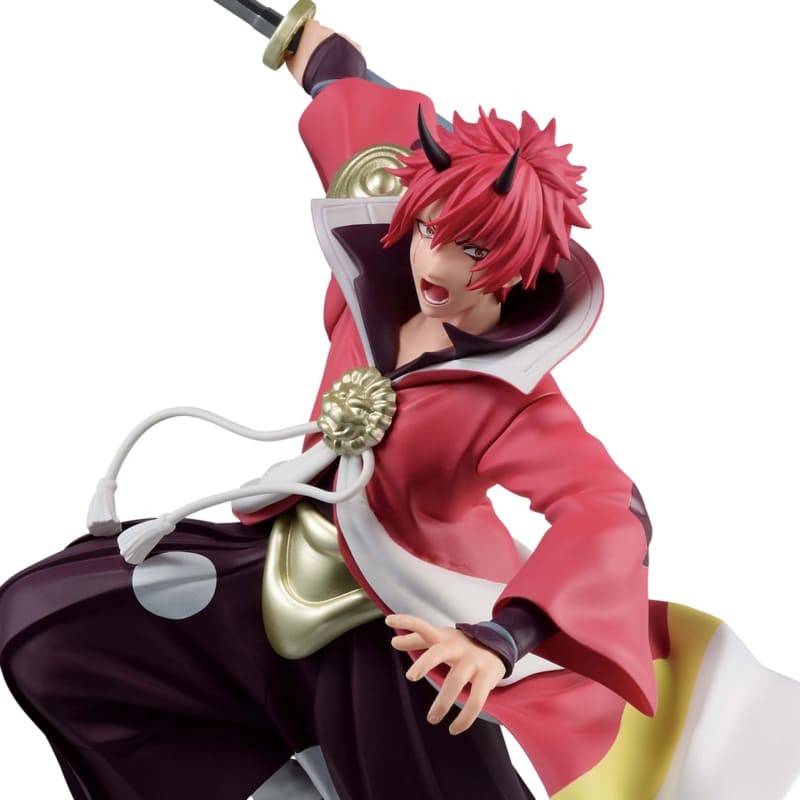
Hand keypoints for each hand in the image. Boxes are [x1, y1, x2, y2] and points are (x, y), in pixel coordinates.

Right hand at [285, 20, 361, 84]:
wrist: (333, 86)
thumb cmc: (313, 75)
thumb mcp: (293, 66)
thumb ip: (291, 55)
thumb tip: (290, 54)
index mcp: (312, 30)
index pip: (309, 27)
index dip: (308, 38)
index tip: (308, 47)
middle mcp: (329, 31)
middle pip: (324, 35)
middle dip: (322, 46)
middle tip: (319, 62)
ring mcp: (344, 38)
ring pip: (338, 43)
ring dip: (335, 52)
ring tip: (331, 69)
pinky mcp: (356, 48)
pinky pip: (350, 51)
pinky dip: (347, 58)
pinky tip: (341, 69)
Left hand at [386, 613, 504, 734]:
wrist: (499, 644)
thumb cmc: (461, 644)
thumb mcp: (441, 639)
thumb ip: (417, 640)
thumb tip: (393, 642)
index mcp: (444, 638)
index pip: (423, 627)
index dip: (407, 622)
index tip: (387, 620)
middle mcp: (457, 647)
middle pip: (439, 652)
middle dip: (425, 663)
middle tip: (410, 677)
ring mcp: (473, 661)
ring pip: (456, 681)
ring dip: (443, 703)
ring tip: (432, 719)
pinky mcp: (487, 677)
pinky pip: (476, 701)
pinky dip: (465, 718)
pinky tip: (454, 728)